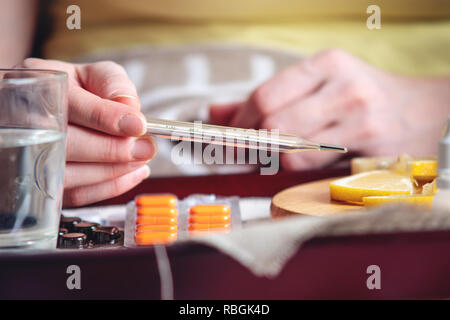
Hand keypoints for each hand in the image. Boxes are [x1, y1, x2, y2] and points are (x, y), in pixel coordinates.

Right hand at [20, 58, 156, 206]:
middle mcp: (24, 122)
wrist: (52, 110)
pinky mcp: (44, 183)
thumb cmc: (76, 91)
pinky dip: (109, 187)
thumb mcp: (95, 74)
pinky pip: (75, 194)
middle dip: (114, 149)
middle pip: (67, 144)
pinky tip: (131, 173)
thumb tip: (131, 110)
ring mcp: (30, 156)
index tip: (137, 125)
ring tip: (141, 159)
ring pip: (70, 174)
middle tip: (145, 148)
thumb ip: (114, 86)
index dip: (104, 117)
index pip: (68, 105)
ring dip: (113, 171)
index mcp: (39, 87)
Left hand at [210, 49, 449, 169]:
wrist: (426, 111)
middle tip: (242, 153)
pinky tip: (296, 167)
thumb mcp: (319, 83)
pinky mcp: (372, 154)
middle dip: (250, 145)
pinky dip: (296, 173)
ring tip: (268, 159)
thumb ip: (266, 97)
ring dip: (271, 162)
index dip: (239, 123)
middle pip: (274, 126)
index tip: (227, 136)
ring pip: (292, 153)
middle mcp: (345, 90)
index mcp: (328, 65)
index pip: (265, 97)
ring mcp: (361, 123)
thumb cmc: (363, 95)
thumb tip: (214, 114)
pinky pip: (316, 172)